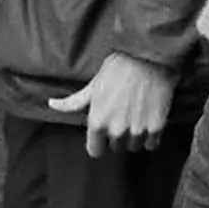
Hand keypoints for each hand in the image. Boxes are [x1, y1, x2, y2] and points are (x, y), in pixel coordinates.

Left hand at [48, 52, 174, 157]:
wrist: (150, 56)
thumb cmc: (119, 67)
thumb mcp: (93, 84)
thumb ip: (73, 102)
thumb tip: (51, 104)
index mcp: (97, 122)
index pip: (95, 151)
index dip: (100, 141)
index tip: (106, 132)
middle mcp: (116, 130)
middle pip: (116, 147)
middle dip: (119, 135)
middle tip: (124, 117)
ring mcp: (137, 129)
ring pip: (134, 146)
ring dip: (136, 136)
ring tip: (139, 118)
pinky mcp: (156, 126)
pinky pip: (152, 144)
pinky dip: (152, 136)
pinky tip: (151, 121)